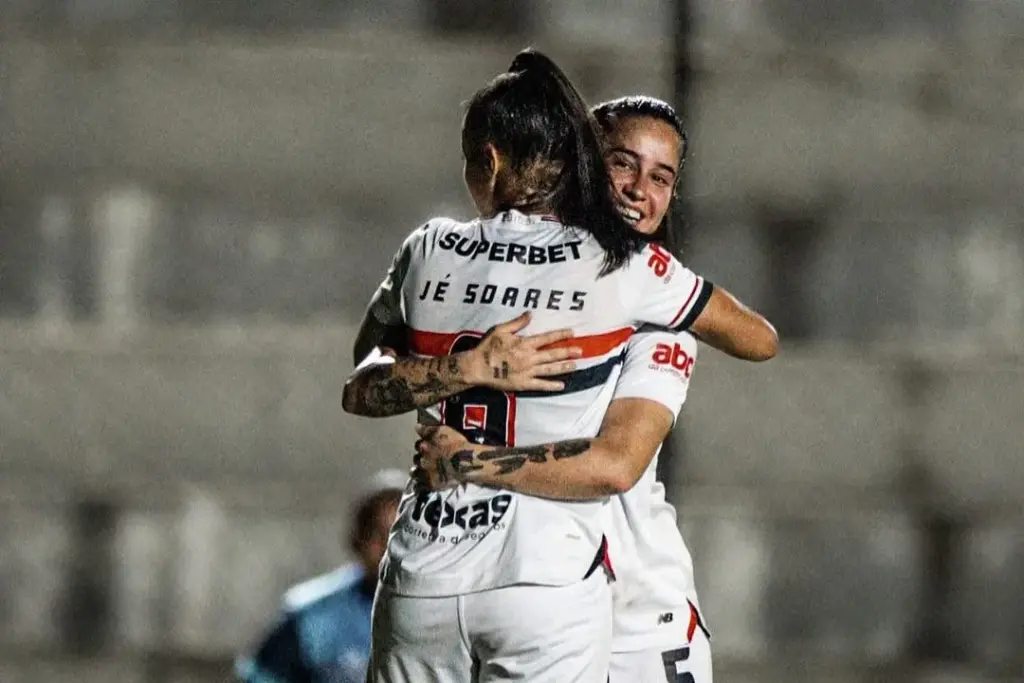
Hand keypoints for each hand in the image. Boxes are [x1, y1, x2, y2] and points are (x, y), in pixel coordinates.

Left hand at [412, 424, 478, 490]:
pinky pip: (419, 487)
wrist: (465, 462)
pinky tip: (422, 485)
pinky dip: (419, 486)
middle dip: (420, 459)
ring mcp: (425, 473)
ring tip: (422, 472)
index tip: (427, 447)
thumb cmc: (456, 444)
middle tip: (427, 460)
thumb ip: (427, 429)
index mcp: (423, 446)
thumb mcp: (443, 431)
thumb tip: (416, 427)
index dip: (423, 446)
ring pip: (415, 473)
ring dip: (417, 472)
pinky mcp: (430, 485)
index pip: (418, 445)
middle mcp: (421, 460)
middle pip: (416, 459)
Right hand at [463, 312, 581, 391]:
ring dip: (564, 367)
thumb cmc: (488, 347)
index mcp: (524, 344)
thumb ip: (517, 323)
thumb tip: (530, 314)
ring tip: (575, 365)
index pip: (547, 338)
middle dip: (568, 352)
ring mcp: (528, 372)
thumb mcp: (500, 330)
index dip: (560, 335)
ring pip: (550, 369)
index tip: (572, 333)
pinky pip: (541, 385)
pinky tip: (562, 385)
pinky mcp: (523, 384)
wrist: (478, 367)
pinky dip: (552, 385)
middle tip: (580, 351)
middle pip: (553, 354)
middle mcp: (529, 358)